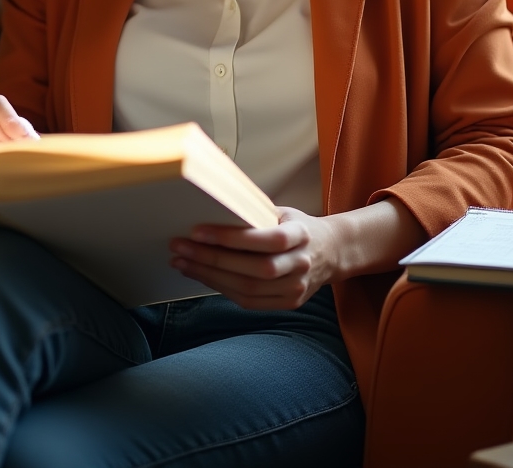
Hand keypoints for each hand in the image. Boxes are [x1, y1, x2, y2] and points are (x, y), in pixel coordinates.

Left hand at [168, 207, 337, 309]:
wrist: (332, 252)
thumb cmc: (299, 228)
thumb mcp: (284, 213)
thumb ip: (256, 215)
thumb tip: (214, 208)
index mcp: (301, 235)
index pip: (267, 240)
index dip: (232, 238)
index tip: (198, 231)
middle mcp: (301, 264)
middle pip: (253, 268)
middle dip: (211, 259)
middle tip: (180, 248)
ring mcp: (296, 288)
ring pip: (248, 288)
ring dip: (209, 276)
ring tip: (183, 263)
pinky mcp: (288, 303)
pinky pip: (249, 301)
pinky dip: (222, 289)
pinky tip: (203, 276)